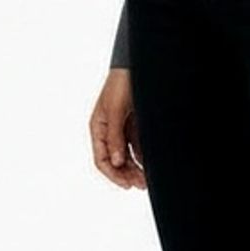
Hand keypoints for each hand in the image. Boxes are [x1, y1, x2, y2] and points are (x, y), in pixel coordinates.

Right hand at [91, 66, 146, 189]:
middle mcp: (109, 131)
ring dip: (136, 168)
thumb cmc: (121, 83)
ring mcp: (123, 128)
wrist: (137, 65)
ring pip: (128, 156)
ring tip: (147, 178)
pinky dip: (143, 156)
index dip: (113, 174)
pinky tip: (151, 164)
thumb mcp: (116, 110)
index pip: (102, 159)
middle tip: (142, 184)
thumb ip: (115, 136)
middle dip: (127, 174)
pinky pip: (138, 146)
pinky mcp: (136, 124)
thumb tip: (116, 162)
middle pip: (116, 161)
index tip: (127, 184)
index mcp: (98, 128)